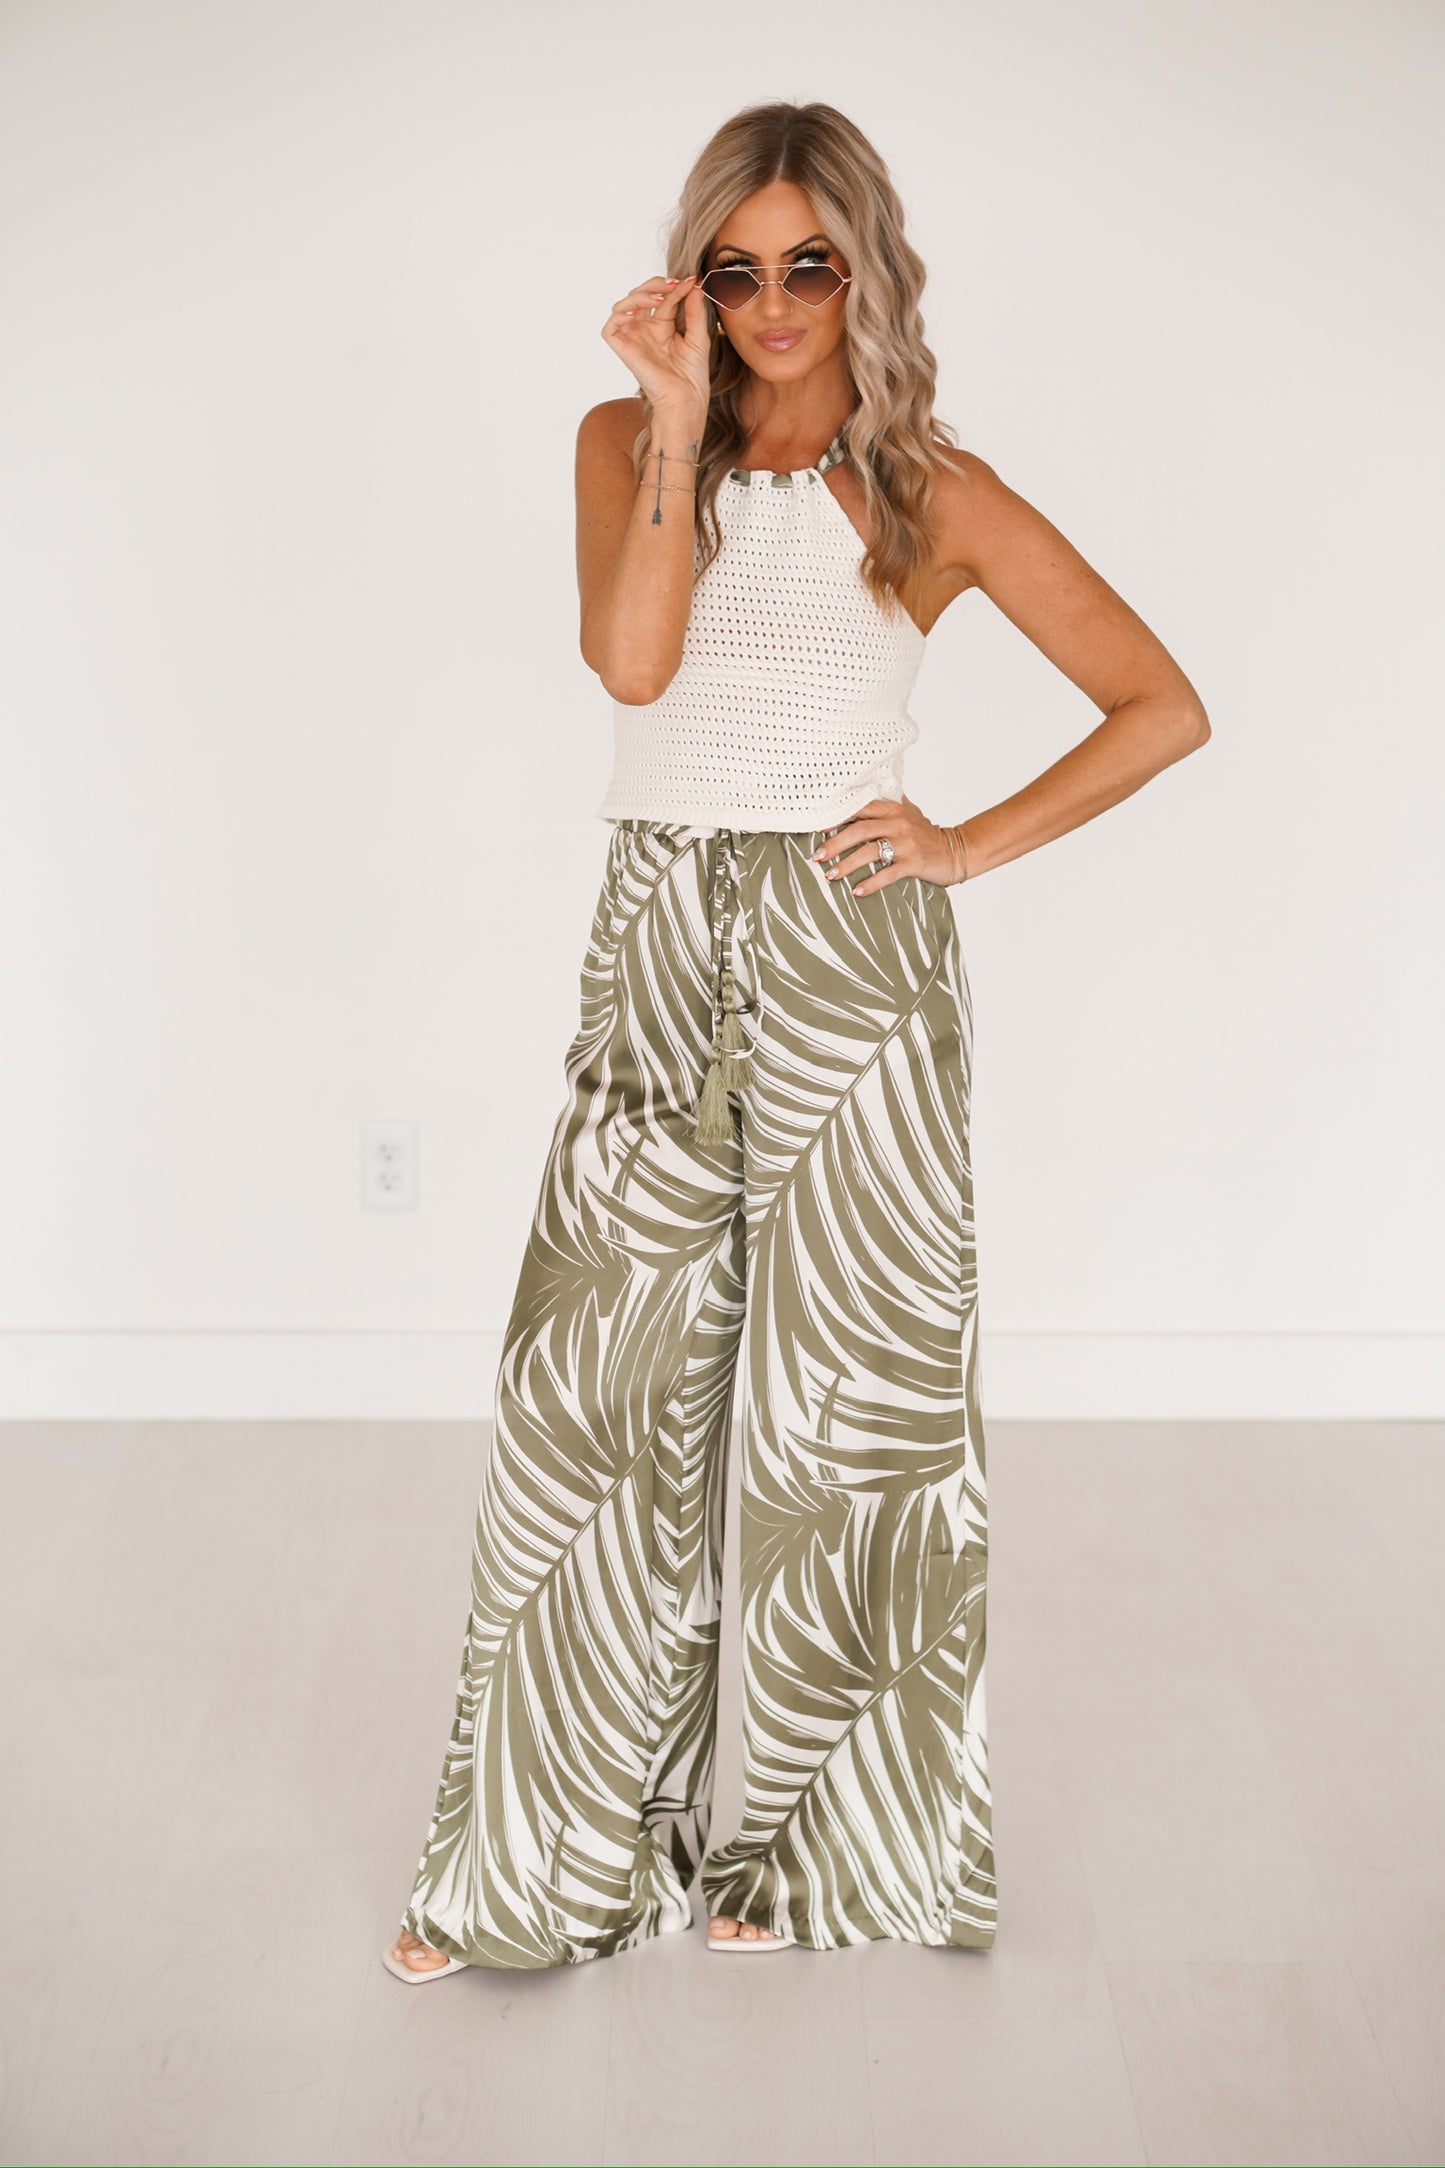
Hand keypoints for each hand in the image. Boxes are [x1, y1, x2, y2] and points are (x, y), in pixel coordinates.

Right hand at [601, 273, 710, 413]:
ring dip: (639, 295)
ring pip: (623, 305)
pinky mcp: (623, 350)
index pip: (662, 298)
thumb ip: (695, 311)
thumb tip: (693, 284)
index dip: (674, 287)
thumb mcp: (698, 336)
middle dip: (655, 284)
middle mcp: (645, 330)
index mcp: (662, 327)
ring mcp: (633, 339)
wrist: (686, 399)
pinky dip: (620, 315)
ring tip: (659, 298)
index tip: (691, 281)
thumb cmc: (693, 375)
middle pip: (640, 295)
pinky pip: (610, 327)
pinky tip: (638, 313)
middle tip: (674, 284)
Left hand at [809, 794, 968, 895]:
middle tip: (818, 856)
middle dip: (835, 843)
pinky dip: (871, 884)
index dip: (837, 817)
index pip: (860, 809)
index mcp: (894, 808)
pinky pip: (888, 874)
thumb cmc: (927, 833)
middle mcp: (898, 823)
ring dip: (847, 865)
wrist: (956, 850)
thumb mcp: (909, 812)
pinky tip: (857, 892)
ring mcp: (906, 843)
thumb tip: (862, 794)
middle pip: (860, 830)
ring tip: (830, 875)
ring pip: (870, 852)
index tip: (818, 828)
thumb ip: (888, 804)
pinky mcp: (914, 863)